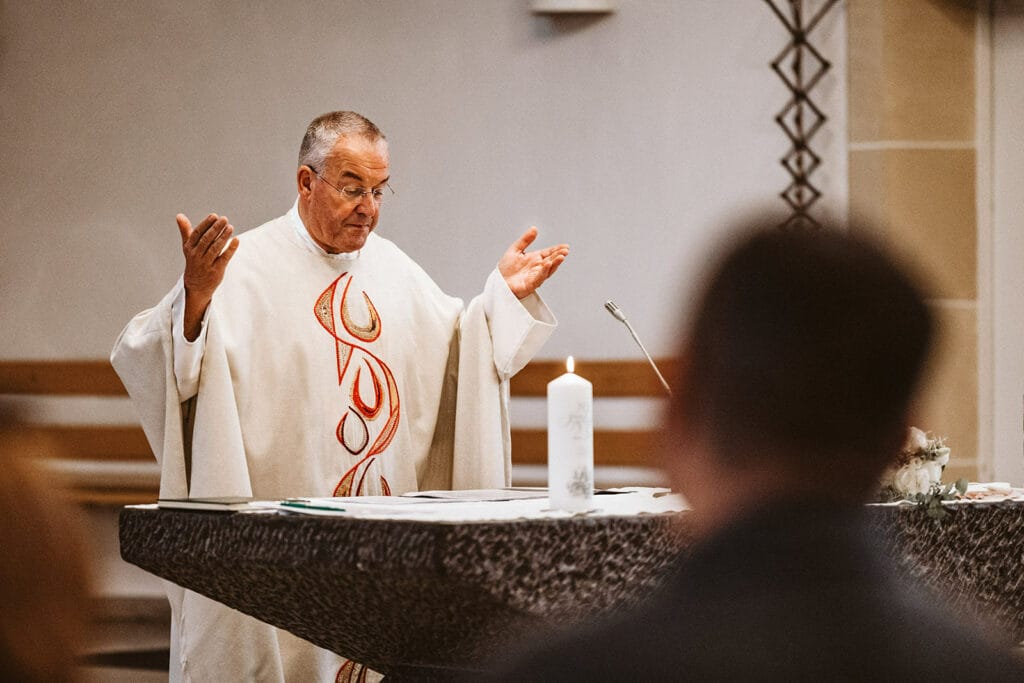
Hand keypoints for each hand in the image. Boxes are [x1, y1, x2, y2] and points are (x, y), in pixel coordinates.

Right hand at [177, 213, 239, 340]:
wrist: (196, 286)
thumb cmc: (194, 262)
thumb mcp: (188, 247)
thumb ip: (186, 231)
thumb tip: (179, 215)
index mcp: (190, 248)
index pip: (197, 234)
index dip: (206, 224)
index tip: (214, 216)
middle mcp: (197, 255)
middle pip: (207, 240)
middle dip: (216, 229)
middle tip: (224, 219)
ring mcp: (206, 263)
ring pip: (215, 248)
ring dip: (223, 237)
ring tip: (230, 227)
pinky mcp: (216, 270)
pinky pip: (224, 258)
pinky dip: (231, 249)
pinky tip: (236, 240)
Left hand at [498, 226, 568, 298]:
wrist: (498, 283)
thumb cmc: (505, 270)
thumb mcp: (515, 250)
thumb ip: (525, 240)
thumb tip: (534, 228)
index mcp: (534, 259)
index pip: (548, 253)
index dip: (557, 250)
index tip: (565, 246)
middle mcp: (537, 268)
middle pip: (550, 261)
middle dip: (558, 256)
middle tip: (565, 251)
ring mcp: (535, 277)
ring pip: (547, 270)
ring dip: (555, 264)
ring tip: (561, 257)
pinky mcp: (530, 285)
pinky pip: (538, 278)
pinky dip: (544, 271)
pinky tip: (548, 264)